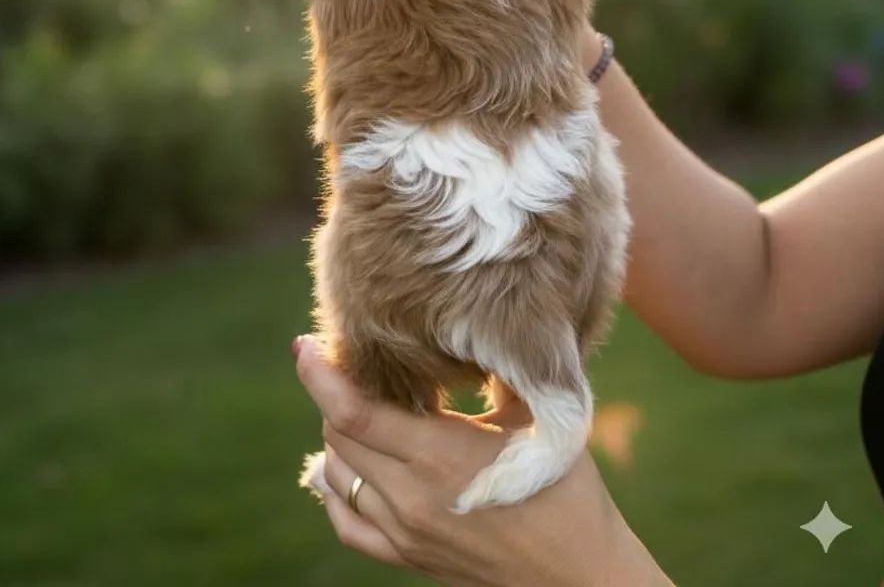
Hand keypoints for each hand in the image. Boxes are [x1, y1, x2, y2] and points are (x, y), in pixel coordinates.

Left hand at [293, 336, 669, 586]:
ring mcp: (405, 533)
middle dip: (332, 393)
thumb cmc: (567, 489)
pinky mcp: (408, 558)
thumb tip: (472, 323)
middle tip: (341, 361)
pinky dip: (334, 488)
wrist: (581, 576)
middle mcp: (411, 496)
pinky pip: (347, 523)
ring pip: (339, 475)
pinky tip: (336, 466)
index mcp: (439, 454)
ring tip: (352, 403)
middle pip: (339, 436)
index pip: (352, 411)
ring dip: (337, 435)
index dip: (319, 375)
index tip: (303, 344)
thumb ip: (493, 371)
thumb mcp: (532, 417)